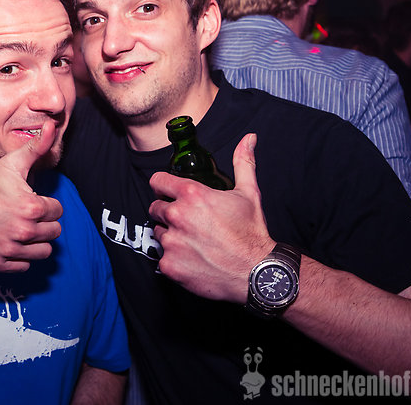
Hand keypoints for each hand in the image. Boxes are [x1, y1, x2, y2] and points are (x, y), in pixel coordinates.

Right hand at [0, 120, 63, 272]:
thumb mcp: (13, 161)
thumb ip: (38, 146)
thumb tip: (53, 126)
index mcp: (31, 207)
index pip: (58, 211)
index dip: (46, 203)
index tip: (31, 199)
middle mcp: (22, 231)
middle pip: (54, 232)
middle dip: (44, 222)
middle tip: (26, 213)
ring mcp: (8, 248)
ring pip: (43, 252)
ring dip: (36, 241)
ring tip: (22, 227)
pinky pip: (23, 266)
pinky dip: (19, 256)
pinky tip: (10, 240)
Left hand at [149, 134, 273, 302]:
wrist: (255, 273)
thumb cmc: (251, 232)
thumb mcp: (249, 193)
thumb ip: (243, 162)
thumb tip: (249, 138)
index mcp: (192, 194)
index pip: (157, 181)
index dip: (162, 187)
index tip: (167, 193)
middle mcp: (177, 216)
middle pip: (155, 208)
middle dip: (167, 212)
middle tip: (186, 221)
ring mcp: (172, 242)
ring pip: (158, 233)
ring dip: (170, 235)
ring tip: (192, 241)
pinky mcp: (169, 265)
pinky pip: (162, 257)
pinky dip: (173, 259)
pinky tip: (192, 259)